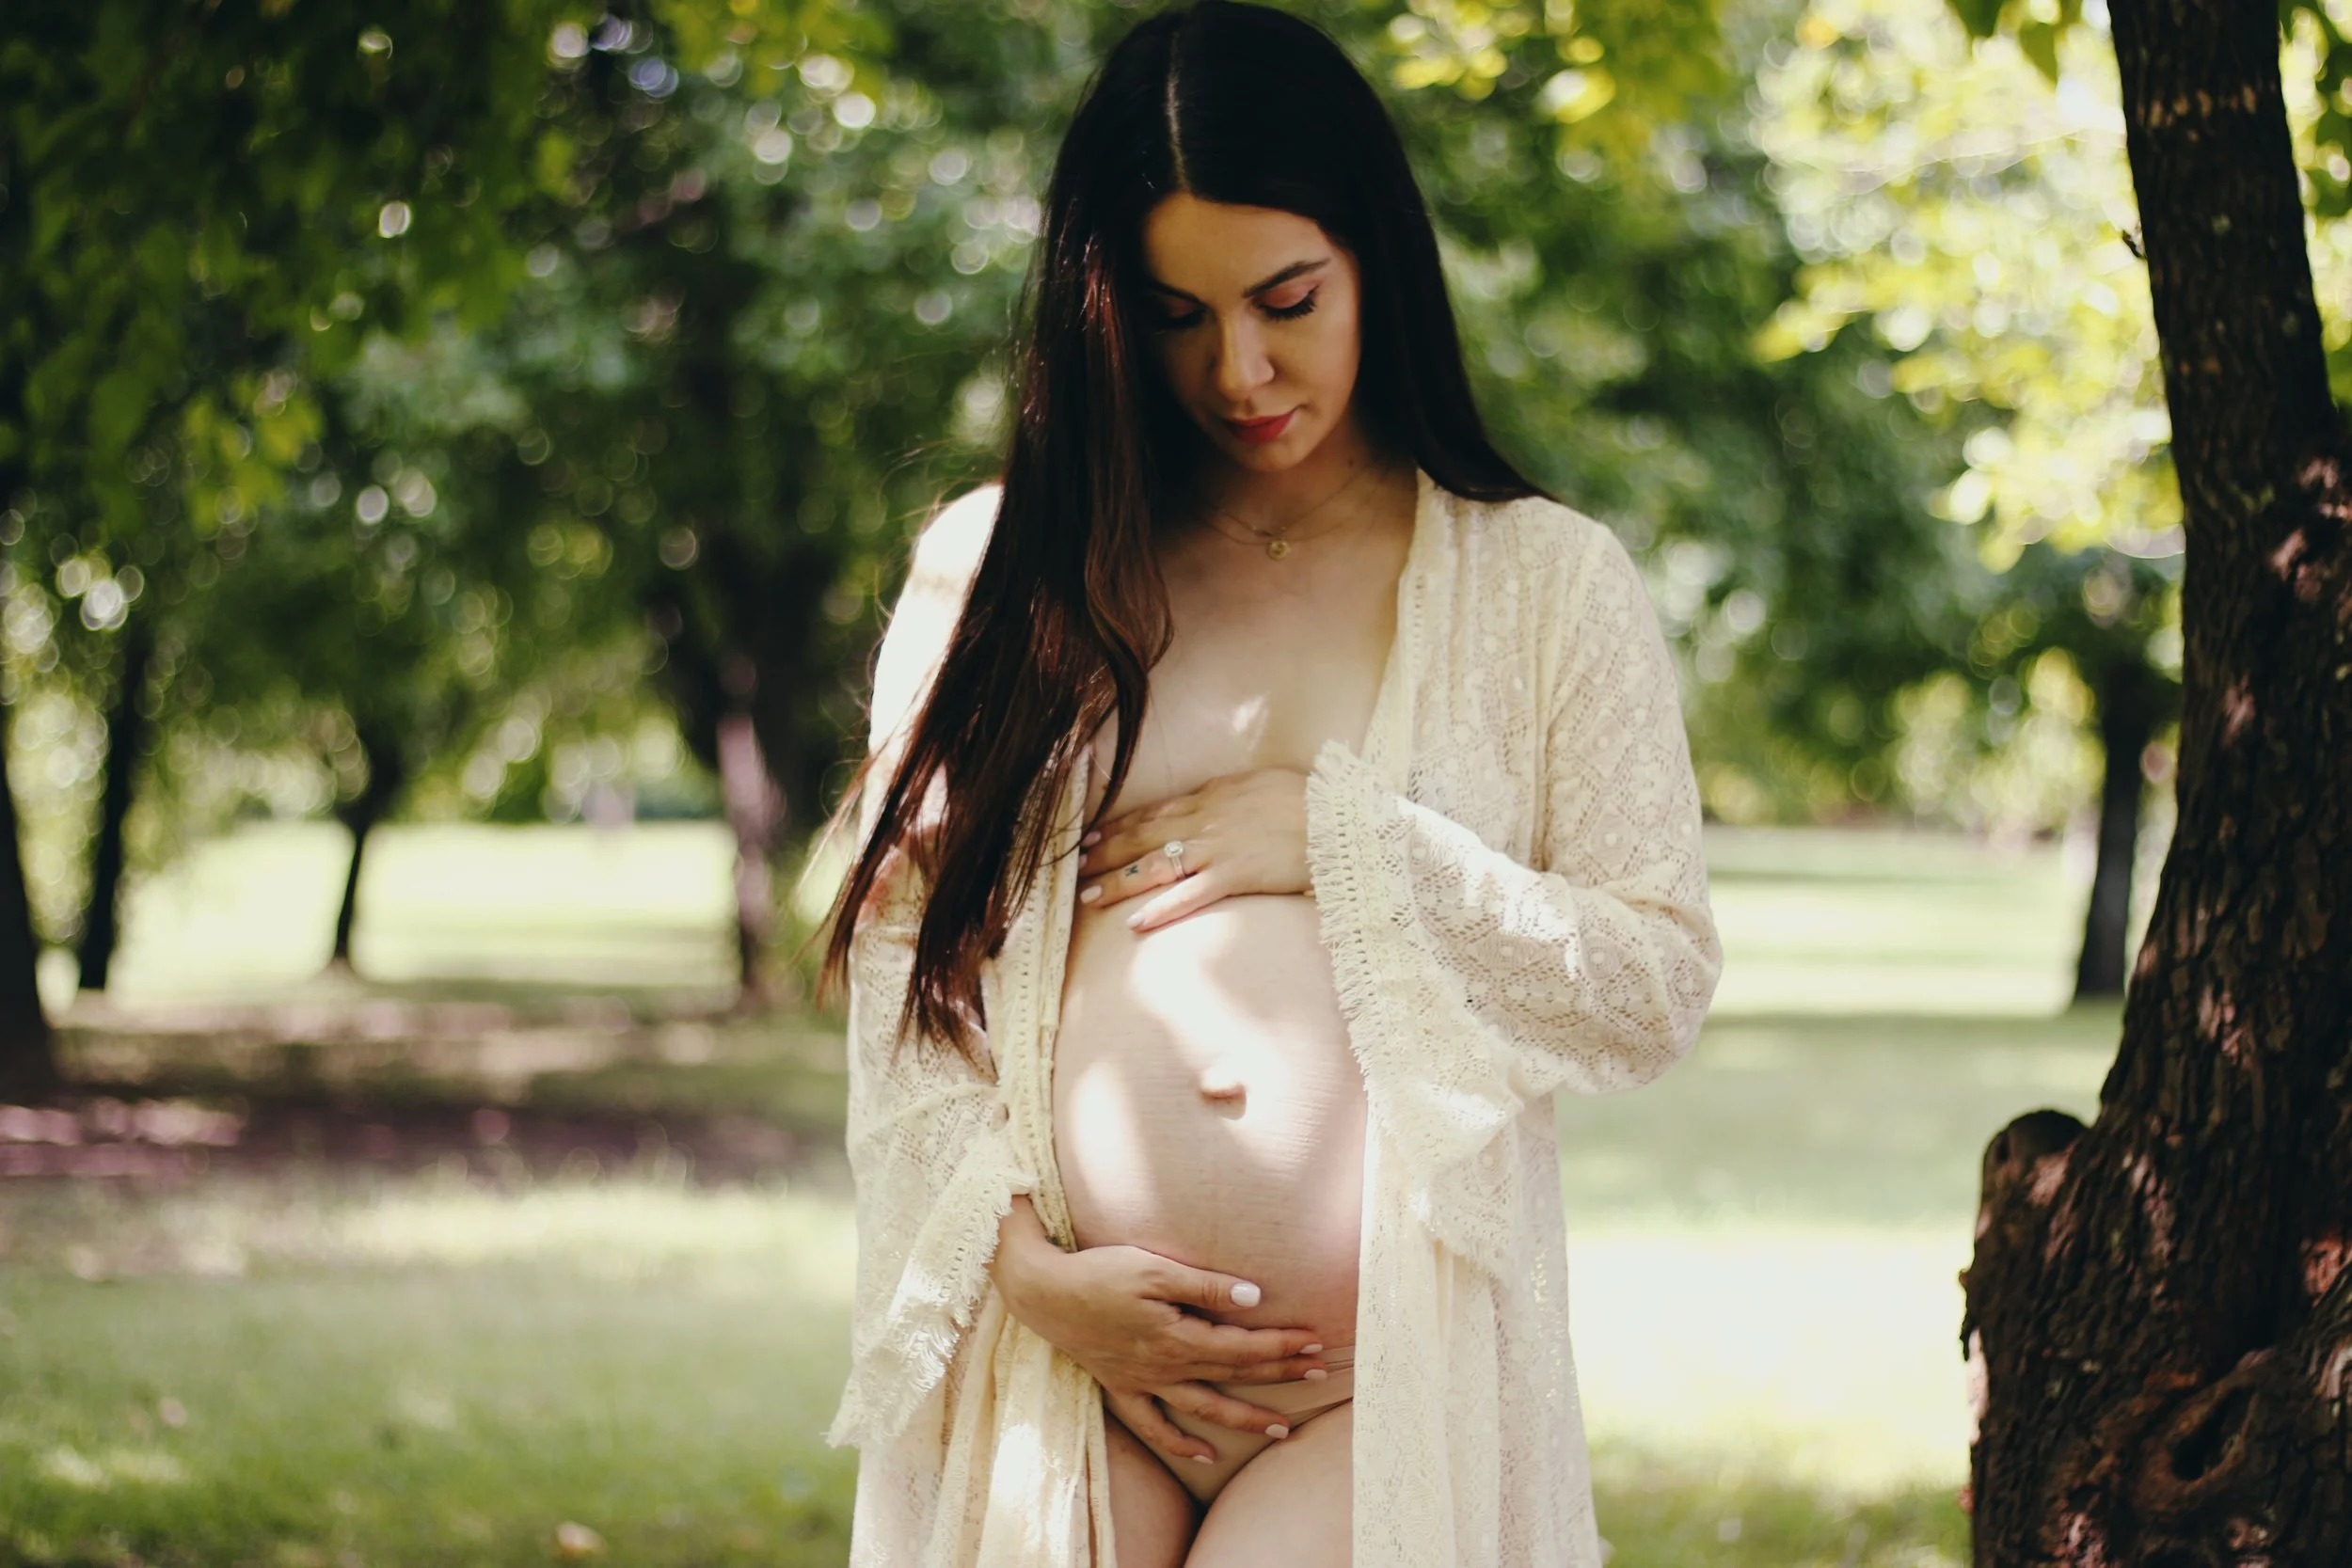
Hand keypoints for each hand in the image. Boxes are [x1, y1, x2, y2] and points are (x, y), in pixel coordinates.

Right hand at [989, 1201, 1329, 1463]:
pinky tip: (1205, 1454)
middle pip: (1233, 1375)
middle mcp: (1165, 1366)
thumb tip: (1252, 1296)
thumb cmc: (1099, 1273)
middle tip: (1317, 1373)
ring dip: (1244, 1418)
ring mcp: (1143, 1381)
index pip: (1243, 1345)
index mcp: (1178, 1336)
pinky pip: (1154, 1425)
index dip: (1281, 1344)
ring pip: (1203, 1408)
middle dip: (1278, 1375)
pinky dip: (1180, 1442)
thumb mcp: (1154, 1268)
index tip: (1314, 1341)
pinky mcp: (1121, 1386)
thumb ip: (1204, 1285)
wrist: (1043, 1293)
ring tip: (1280, 1429)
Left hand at [1076, 767, 1309, 932]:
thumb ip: (1229, 795)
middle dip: (1105, 851)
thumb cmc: (1310, 800)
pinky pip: (1191, 895)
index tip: (1092, 835)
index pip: (1154, 812)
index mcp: (1212, 797)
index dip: (1119, 825)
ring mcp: (1219, 848)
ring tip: (1090, 895)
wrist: (1341, 817)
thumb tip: (1207, 799)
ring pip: (1157, 865)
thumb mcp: (1261, 784)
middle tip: (1075, 865)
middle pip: (1144, 837)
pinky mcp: (1236, 875)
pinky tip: (1136, 922)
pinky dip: (1162, 909)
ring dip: (1119, 880)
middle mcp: (1207, 820)